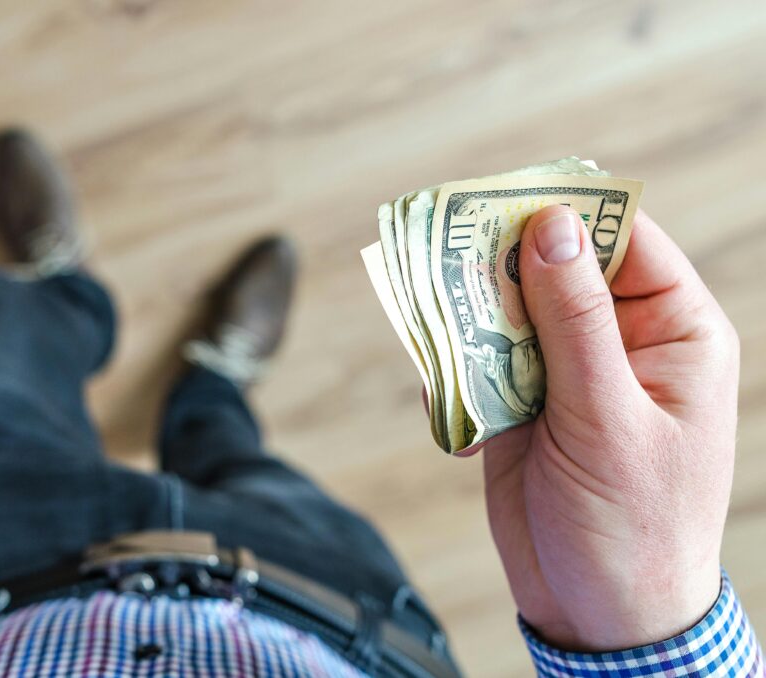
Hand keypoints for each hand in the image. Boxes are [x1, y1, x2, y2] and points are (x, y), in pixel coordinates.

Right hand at [477, 205, 738, 650]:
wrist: (596, 612)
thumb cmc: (633, 524)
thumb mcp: (609, 418)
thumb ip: (576, 321)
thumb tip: (552, 227)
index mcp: (670, 331)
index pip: (622, 240)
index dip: (567, 213)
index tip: (503, 198)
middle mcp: (617, 340)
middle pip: (552, 267)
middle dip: (500, 268)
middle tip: (447, 262)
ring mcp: (565, 371)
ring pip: (506, 312)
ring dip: (469, 324)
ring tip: (442, 341)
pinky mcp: (521, 403)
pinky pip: (478, 362)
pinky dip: (456, 378)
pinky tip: (459, 418)